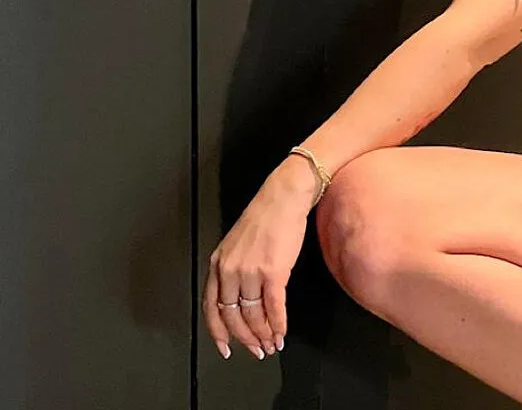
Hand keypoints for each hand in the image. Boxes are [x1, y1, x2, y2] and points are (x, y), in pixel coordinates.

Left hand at [202, 156, 318, 359]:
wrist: (285, 196)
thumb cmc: (266, 215)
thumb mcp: (238, 243)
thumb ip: (235, 269)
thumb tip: (242, 298)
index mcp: (219, 263)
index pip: (212, 309)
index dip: (219, 333)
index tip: (227, 348)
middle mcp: (230, 270)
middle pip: (233, 317)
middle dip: (246, 339)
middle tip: (257, 350)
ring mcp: (251, 272)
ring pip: (254, 316)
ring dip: (265, 334)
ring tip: (273, 344)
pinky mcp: (273, 271)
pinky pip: (274, 307)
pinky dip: (279, 324)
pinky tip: (282, 332)